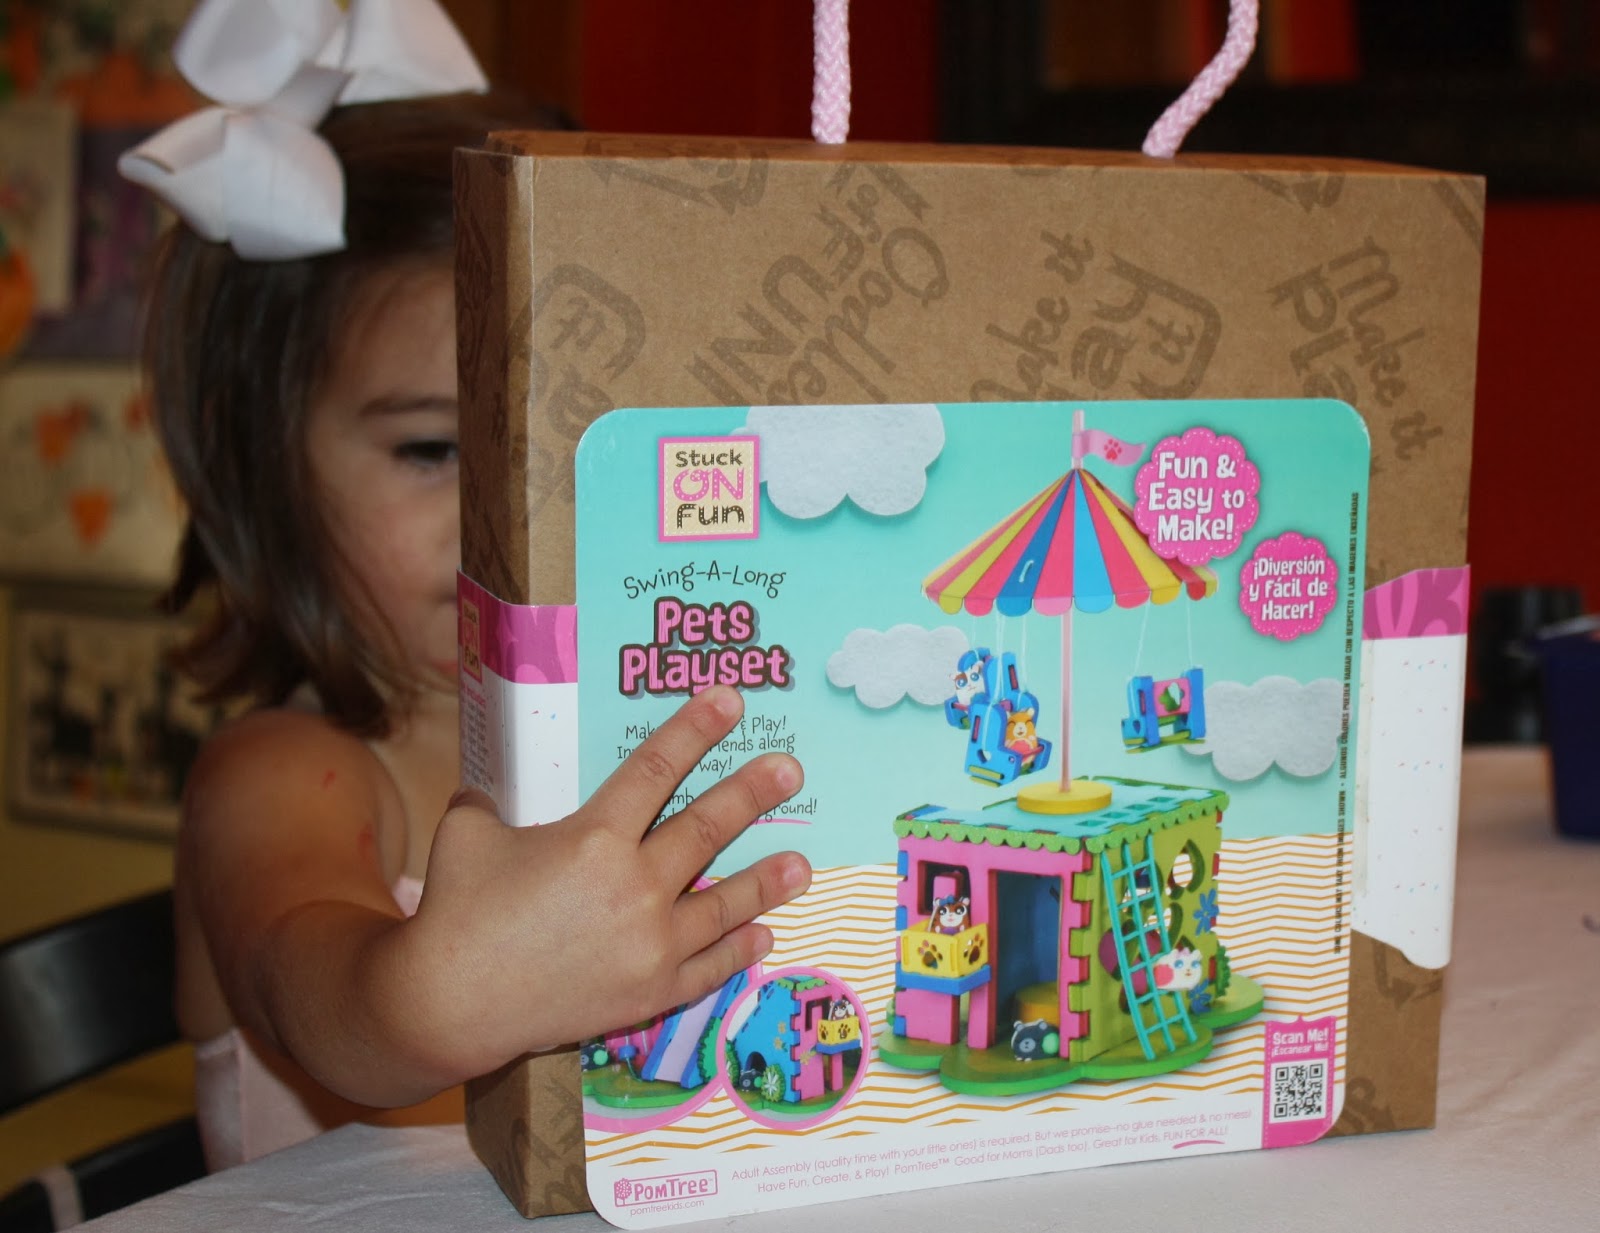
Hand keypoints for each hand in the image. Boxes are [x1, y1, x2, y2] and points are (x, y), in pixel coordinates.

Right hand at [414, 685, 809, 1066]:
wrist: (449, 1005)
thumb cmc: (454, 913)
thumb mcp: (466, 834)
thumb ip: (490, 804)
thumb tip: (488, 791)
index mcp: (593, 838)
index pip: (656, 769)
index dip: (695, 729)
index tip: (730, 701)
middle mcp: (634, 887)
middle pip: (707, 829)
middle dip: (752, 793)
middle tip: (789, 770)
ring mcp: (649, 945)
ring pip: (724, 903)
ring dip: (766, 880)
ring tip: (801, 864)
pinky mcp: (649, 993)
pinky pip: (709, 967)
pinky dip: (739, 950)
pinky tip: (763, 935)